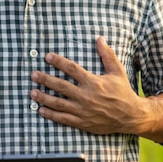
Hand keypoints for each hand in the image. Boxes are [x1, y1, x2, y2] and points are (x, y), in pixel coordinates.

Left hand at [30, 36, 147, 134]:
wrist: (131, 116)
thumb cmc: (123, 92)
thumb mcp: (117, 72)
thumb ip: (107, 55)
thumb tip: (100, 39)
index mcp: (93, 82)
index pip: (71, 69)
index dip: (58, 61)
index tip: (47, 56)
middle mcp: (86, 96)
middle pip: (60, 86)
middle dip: (44, 79)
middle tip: (33, 74)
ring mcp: (83, 110)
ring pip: (58, 103)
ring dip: (43, 97)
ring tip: (32, 92)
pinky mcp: (82, 122)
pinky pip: (63, 118)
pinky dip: (51, 115)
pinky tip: (41, 110)